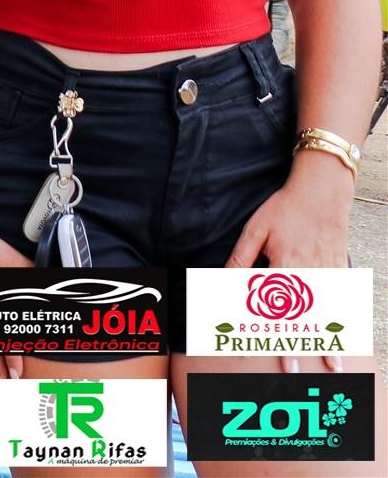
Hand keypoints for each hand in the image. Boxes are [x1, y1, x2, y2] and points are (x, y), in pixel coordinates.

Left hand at [226, 160, 354, 369]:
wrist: (323, 191)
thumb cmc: (285, 209)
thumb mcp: (256, 230)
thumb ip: (241, 258)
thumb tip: (222, 279)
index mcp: (286, 267)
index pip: (275, 308)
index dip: (269, 333)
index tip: (264, 353)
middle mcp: (310, 276)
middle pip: (302, 321)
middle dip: (298, 349)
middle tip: (294, 376)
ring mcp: (328, 275)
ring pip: (326, 316)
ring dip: (328, 343)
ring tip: (334, 369)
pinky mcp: (340, 271)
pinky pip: (340, 302)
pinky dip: (342, 322)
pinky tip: (345, 339)